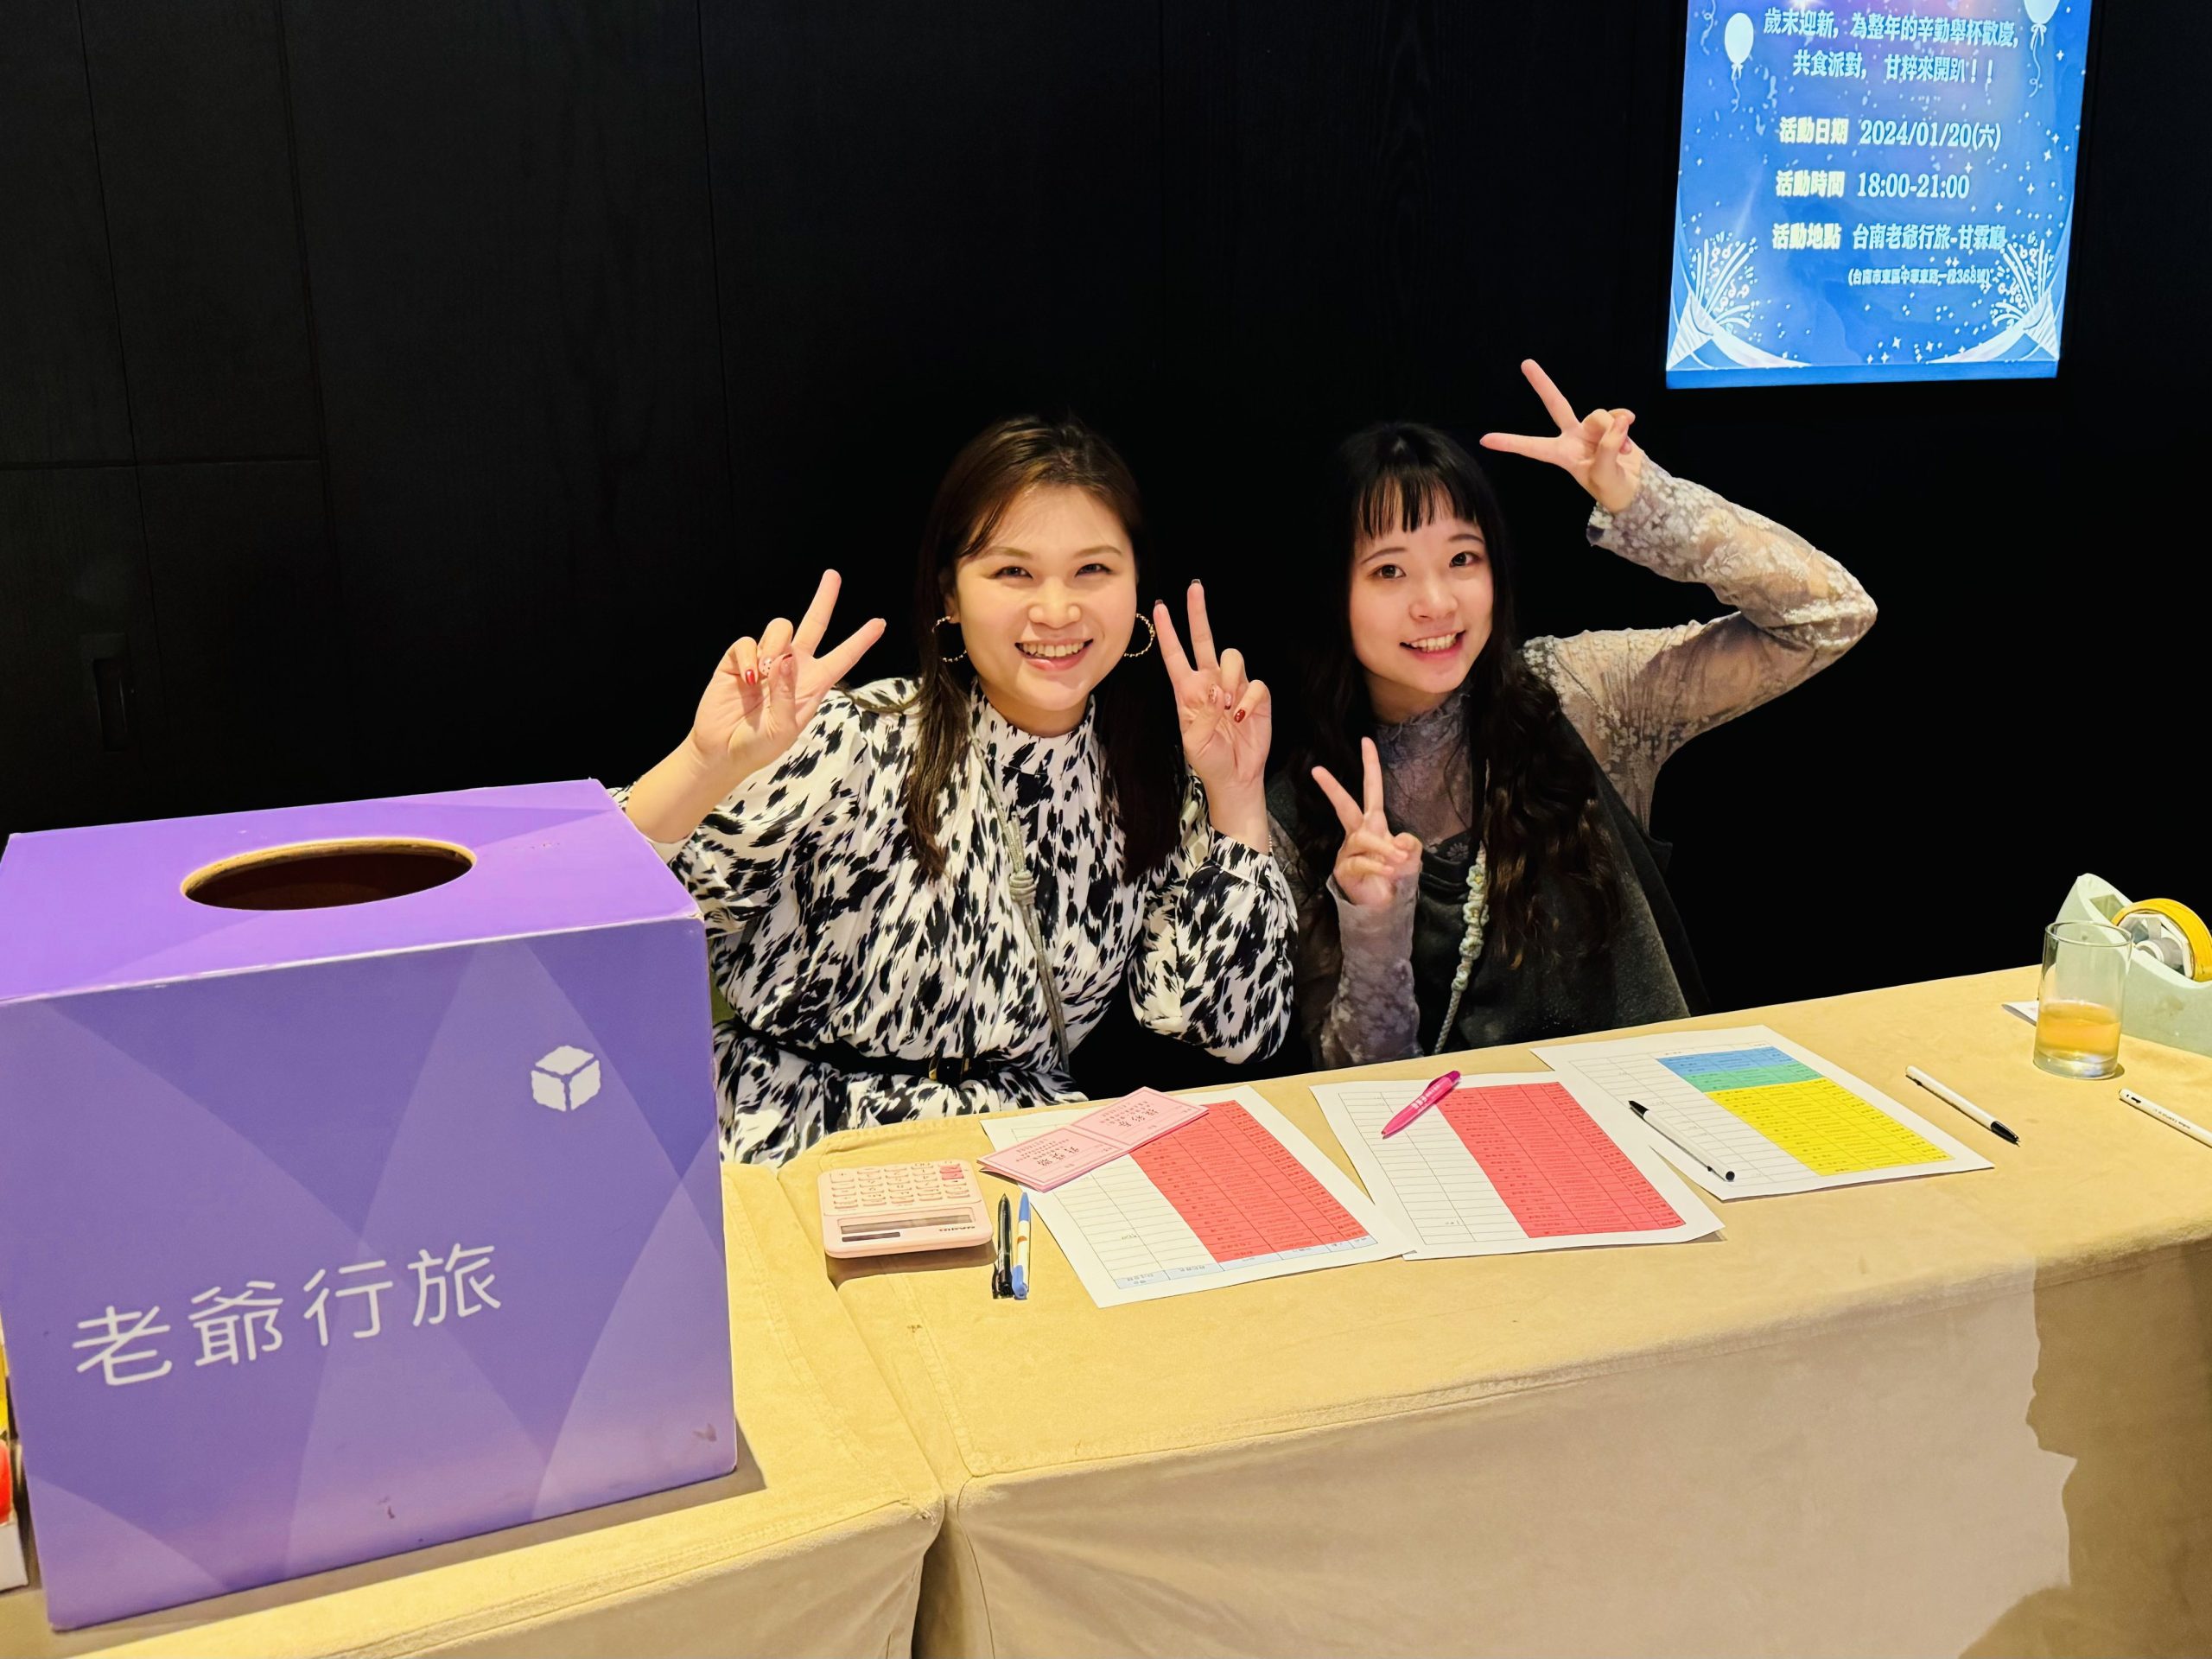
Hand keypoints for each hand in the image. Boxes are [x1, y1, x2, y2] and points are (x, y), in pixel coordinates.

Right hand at [689, 570, 883, 783]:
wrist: (721, 752)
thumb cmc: (758, 747)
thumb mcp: (782, 729)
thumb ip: (786, 693)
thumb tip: (786, 657)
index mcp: (813, 685)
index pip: (842, 658)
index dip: (861, 640)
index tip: (880, 623)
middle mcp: (793, 667)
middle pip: (814, 624)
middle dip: (824, 599)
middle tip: (833, 576)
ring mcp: (765, 660)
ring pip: (780, 627)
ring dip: (774, 646)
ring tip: (761, 677)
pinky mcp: (738, 659)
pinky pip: (747, 641)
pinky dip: (747, 657)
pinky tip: (745, 678)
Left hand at [1155, 582, 1270, 836]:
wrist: (1235, 777)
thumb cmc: (1209, 761)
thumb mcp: (1194, 742)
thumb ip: (1202, 714)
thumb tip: (1217, 689)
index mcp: (1188, 692)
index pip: (1175, 655)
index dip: (1167, 632)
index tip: (1159, 608)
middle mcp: (1210, 683)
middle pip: (1204, 639)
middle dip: (1198, 613)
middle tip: (1194, 588)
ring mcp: (1234, 687)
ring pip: (1234, 657)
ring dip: (1231, 677)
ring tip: (1228, 705)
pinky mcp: (1256, 696)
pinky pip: (1256, 683)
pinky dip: (1250, 697)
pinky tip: (1242, 714)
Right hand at [1311, 737, 1423, 908]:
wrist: (1384, 905)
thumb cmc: (1395, 876)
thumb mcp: (1410, 857)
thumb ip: (1409, 845)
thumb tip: (1400, 840)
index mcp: (1374, 823)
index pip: (1372, 790)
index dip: (1370, 766)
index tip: (1366, 741)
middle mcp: (1358, 833)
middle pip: (1345, 806)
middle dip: (1333, 788)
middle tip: (1317, 770)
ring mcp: (1348, 851)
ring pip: (1362, 839)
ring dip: (1383, 848)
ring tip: (1399, 861)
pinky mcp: (1344, 870)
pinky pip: (1361, 862)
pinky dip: (1378, 866)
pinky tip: (1389, 872)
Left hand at [1479, 358, 1644, 514]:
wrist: (1634, 488)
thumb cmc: (1611, 487)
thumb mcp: (1604, 475)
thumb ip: (1608, 447)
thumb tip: (1618, 419)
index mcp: (1561, 454)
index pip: (1532, 447)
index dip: (1510, 443)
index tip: (1485, 439)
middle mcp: (1572, 436)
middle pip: (1556, 404)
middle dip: (1542, 384)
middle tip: (1525, 363)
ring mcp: (1591, 428)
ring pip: (1599, 415)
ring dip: (1614, 431)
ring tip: (1623, 451)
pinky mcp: (1610, 423)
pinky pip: (1617, 414)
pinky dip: (1625, 425)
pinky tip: (1630, 444)